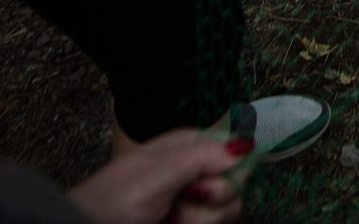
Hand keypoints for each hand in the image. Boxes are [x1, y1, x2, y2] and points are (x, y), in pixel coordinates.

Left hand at [67, 128, 247, 223]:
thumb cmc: (112, 202)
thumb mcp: (156, 172)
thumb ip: (201, 156)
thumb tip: (246, 143)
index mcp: (184, 147)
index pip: (232, 146)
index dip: (228, 164)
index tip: (207, 179)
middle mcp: (193, 173)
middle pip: (235, 180)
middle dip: (214, 198)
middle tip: (183, 202)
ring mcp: (191, 203)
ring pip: (228, 209)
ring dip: (202, 220)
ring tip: (171, 220)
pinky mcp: (191, 223)